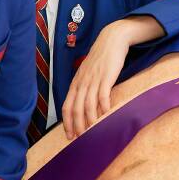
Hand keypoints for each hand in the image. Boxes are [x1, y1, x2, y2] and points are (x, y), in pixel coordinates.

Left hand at [62, 16, 164, 138]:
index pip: (66, 106)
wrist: (111, 40)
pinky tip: (106, 114)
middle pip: (75, 108)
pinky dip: (103, 107)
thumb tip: (84, 105)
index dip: (67, 122)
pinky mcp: (106, 76)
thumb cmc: (100, 58)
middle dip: (77, 125)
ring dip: (90, 120)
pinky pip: (102, 95)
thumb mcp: (88, 73)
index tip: (70, 135)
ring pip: (88, 104)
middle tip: (81, 139)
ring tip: (93, 131)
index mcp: (76, 83)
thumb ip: (85, 88)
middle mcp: (82, 83)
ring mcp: (93, 80)